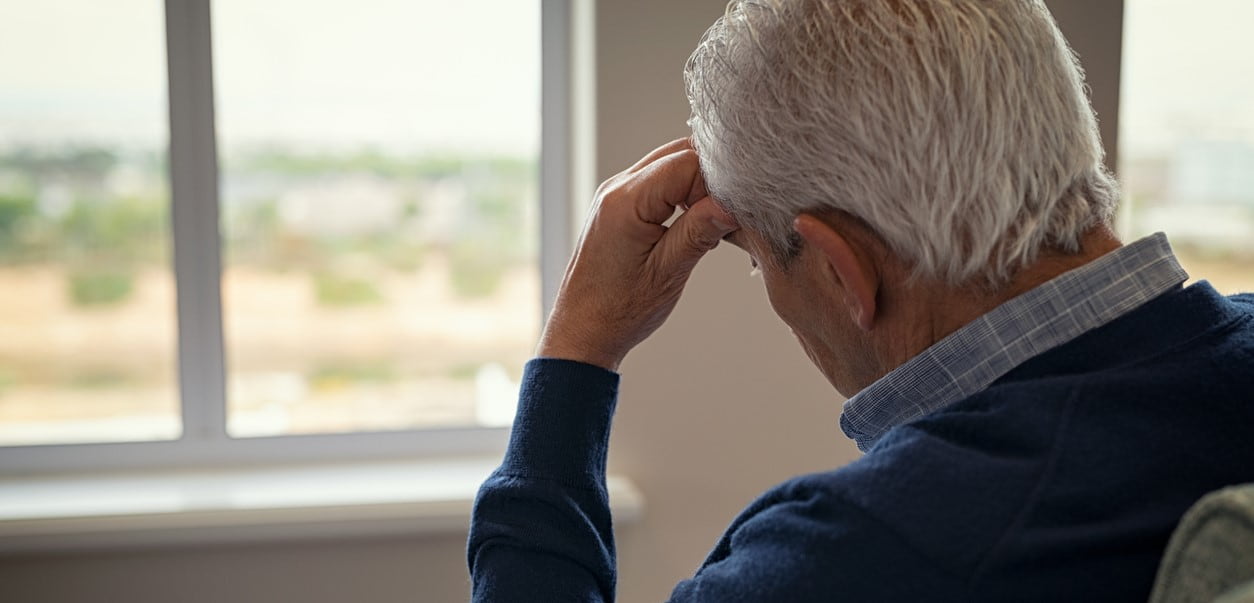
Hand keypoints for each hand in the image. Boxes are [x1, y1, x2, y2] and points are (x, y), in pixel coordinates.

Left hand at [537, 138, 738, 371]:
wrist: (582, 332)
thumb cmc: (618, 311)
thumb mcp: (668, 273)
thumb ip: (700, 230)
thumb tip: (733, 202)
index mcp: (625, 202)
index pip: (686, 162)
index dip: (716, 182)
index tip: (731, 211)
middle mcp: (616, 189)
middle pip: (678, 154)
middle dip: (710, 179)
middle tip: (726, 215)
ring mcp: (614, 195)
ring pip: (669, 165)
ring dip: (697, 186)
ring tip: (710, 223)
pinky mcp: (617, 206)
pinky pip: (657, 182)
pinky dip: (682, 193)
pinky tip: (692, 224)